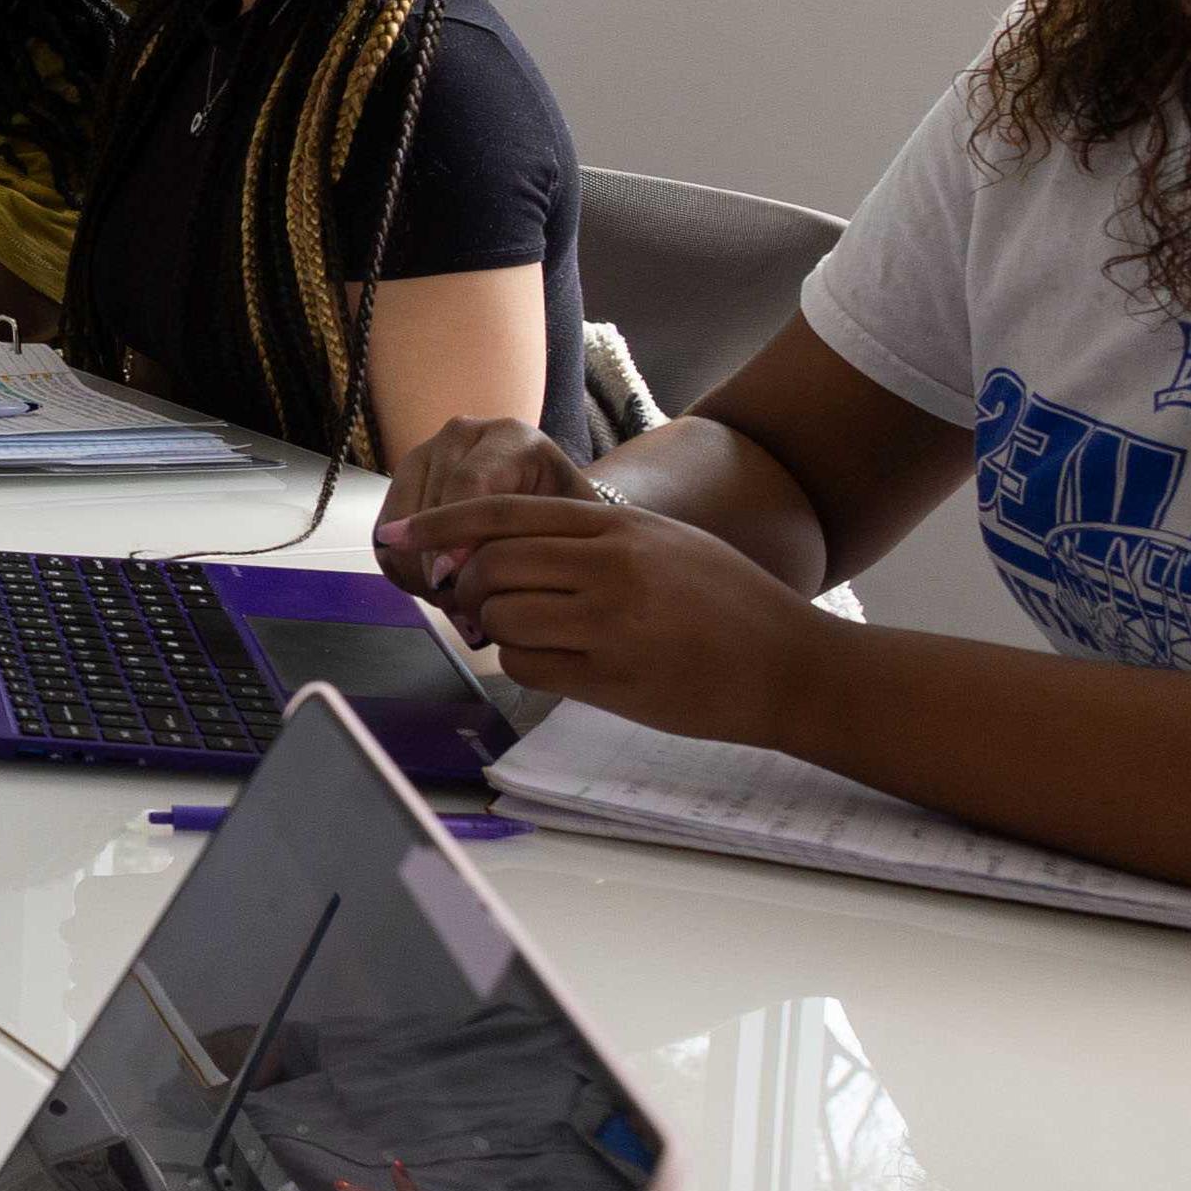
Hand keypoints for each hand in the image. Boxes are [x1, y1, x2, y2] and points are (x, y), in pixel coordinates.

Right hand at [372, 415, 596, 599]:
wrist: (551, 503)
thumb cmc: (567, 520)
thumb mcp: (565, 530)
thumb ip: (525, 546)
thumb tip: (457, 575)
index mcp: (509, 438)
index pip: (467, 485)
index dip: (456, 537)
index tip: (453, 581)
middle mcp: (461, 435)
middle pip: (429, 506)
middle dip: (437, 564)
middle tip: (461, 605)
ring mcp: (426, 453)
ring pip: (399, 524)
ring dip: (417, 571)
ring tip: (452, 599)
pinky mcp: (401, 479)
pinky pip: (383, 534)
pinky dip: (401, 568)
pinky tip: (434, 586)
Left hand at [375, 489, 831, 744]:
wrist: (792, 666)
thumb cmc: (728, 602)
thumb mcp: (663, 542)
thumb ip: (590, 536)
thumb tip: (504, 543)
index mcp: (617, 526)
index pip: (503, 512)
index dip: (441, 523)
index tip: (399, 535)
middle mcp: (609, 567)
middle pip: (490, 565)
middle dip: (467, 586)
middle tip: (472, 602)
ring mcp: (610, 623)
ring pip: (499, 616)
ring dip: (494, 627)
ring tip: (527, 632)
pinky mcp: (612, 677)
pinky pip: (527, 665)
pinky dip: (523, 663)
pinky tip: (556, 661)